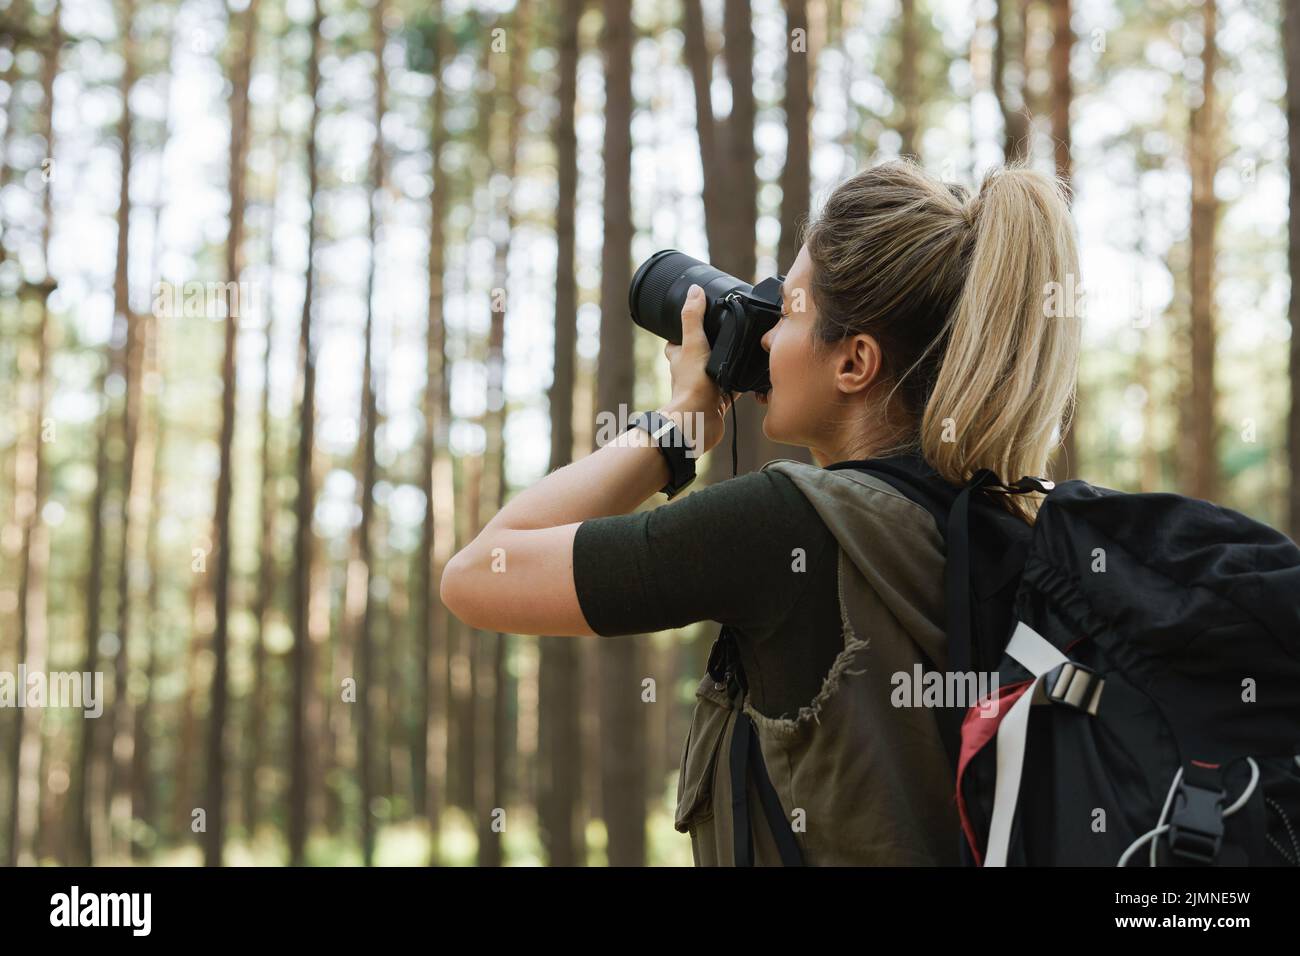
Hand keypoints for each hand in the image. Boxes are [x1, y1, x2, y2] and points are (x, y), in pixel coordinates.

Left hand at [661, 284, 734, 454]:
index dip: (683, 329)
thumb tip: (694, 290)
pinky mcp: (720, 401)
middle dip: (711, 345)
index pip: (677, 340)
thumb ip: (693, 318)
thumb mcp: (693, 344)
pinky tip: (755, 375)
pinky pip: (734, 388)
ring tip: (746, 348)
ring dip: (728, 363)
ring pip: (718, 371)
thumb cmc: (692, 386)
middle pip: (699, 354)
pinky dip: (742, 382)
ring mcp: (706, 387)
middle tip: (727, 331)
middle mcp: (691, 372)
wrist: (701, 421)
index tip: (696, 316)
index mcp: (680, 357)